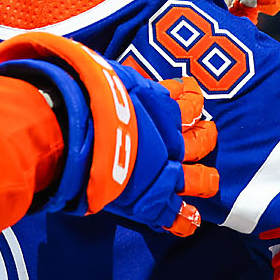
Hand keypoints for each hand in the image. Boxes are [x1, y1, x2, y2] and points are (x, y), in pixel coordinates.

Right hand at [0, 32, 217, 235]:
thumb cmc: (80, 98)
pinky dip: (183, 220)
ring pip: (200, 179)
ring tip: (207, 181)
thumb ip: (100, 74)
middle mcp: (170, 140)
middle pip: (201, 140)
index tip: (190, 92)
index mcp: (160, 106)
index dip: (190, 95)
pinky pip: (176, 215)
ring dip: (205, 180)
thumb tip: (73, 58)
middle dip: (205, 137)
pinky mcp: (151, 201)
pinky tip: (188, 221)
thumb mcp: (97, 72)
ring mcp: (165, 173)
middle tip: (204, 134)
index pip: (186, 99)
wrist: (71, 133)